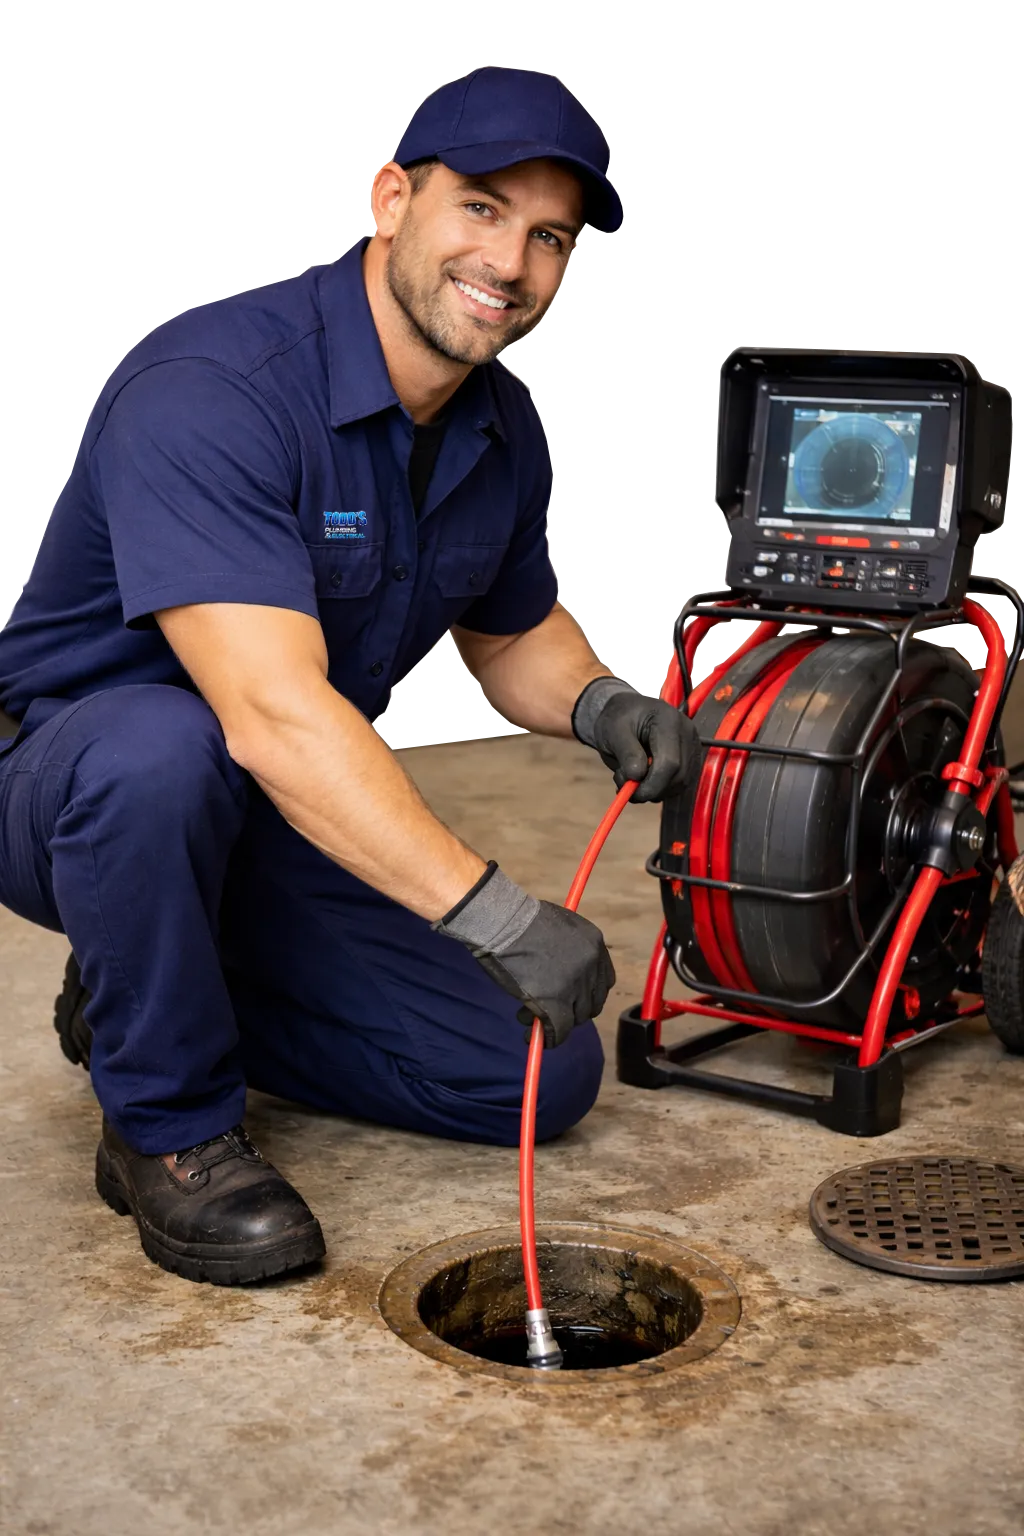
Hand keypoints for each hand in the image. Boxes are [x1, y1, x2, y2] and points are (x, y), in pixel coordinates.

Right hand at [431, 863, 614, 1047]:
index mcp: (595, 945)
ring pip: (575, 1018)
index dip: (587, 994)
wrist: (504, 922)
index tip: (572, 999)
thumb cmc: (522, 920)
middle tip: (549, 1009)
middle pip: (592, 1002)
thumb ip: (570, 951)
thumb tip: (565, 976)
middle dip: (572, 1010)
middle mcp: (592, 966)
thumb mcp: (560, 928)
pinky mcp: (556, 1003)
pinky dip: (549, 1038)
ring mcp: (575, 985)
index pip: (604, 982)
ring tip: (527, 1017)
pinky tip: (533, 1038)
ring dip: (556, 1023)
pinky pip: (559, 1030)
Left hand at [572, 677, 701, 803]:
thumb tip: (637, 776)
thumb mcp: (613, 731)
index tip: (630, 792)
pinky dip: (661, 788)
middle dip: (651, 790)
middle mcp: (687, 733)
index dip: (652, 784)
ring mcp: (692, 746)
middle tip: (626, 788)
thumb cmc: (619, 718)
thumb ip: (626, 752)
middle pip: (678, 776)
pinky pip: (680, 783)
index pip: (670, 762)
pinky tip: (644, 779)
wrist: (628, 711)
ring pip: (680, 783)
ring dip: (655, 790)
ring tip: (632, 778)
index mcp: (668, 721)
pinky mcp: (691, 758)